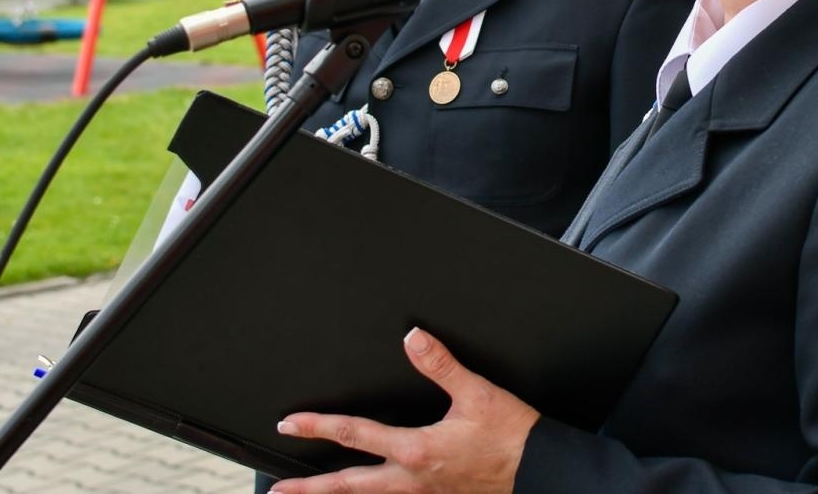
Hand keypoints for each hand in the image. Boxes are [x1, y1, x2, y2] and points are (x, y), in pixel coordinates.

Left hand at [270, 327, 538, 493]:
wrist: (540, 471)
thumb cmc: (512, 437)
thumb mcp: (478, 394)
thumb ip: (442, 365)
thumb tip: (413, 339)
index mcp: (417, 450)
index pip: (356, 435)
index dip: (318, 427)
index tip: (289, 424)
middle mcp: (413, 479)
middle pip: (349, 485)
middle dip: (310, 488)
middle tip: (278, 490)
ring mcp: (424, 493)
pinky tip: (371, 493)